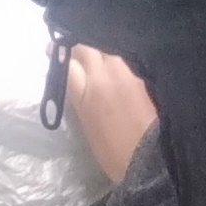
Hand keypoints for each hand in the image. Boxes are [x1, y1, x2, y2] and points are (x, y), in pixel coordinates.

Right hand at [66, 45, 155, 183]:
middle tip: (71, 50)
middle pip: (88, 46)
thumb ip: (78, 94)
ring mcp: (129, 72)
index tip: (52, 50)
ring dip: (97, 49)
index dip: (59, 52)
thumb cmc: (114, 151)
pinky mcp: (144, 77)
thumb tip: (71, 74)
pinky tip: (113, 66)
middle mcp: (109, 72)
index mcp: (89, 87)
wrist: (152, 161)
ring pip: (107, 49)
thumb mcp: (86, 123)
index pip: (68, 58)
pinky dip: (114, 58)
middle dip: (77, 45)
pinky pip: (124, 58)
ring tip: (93, 56)